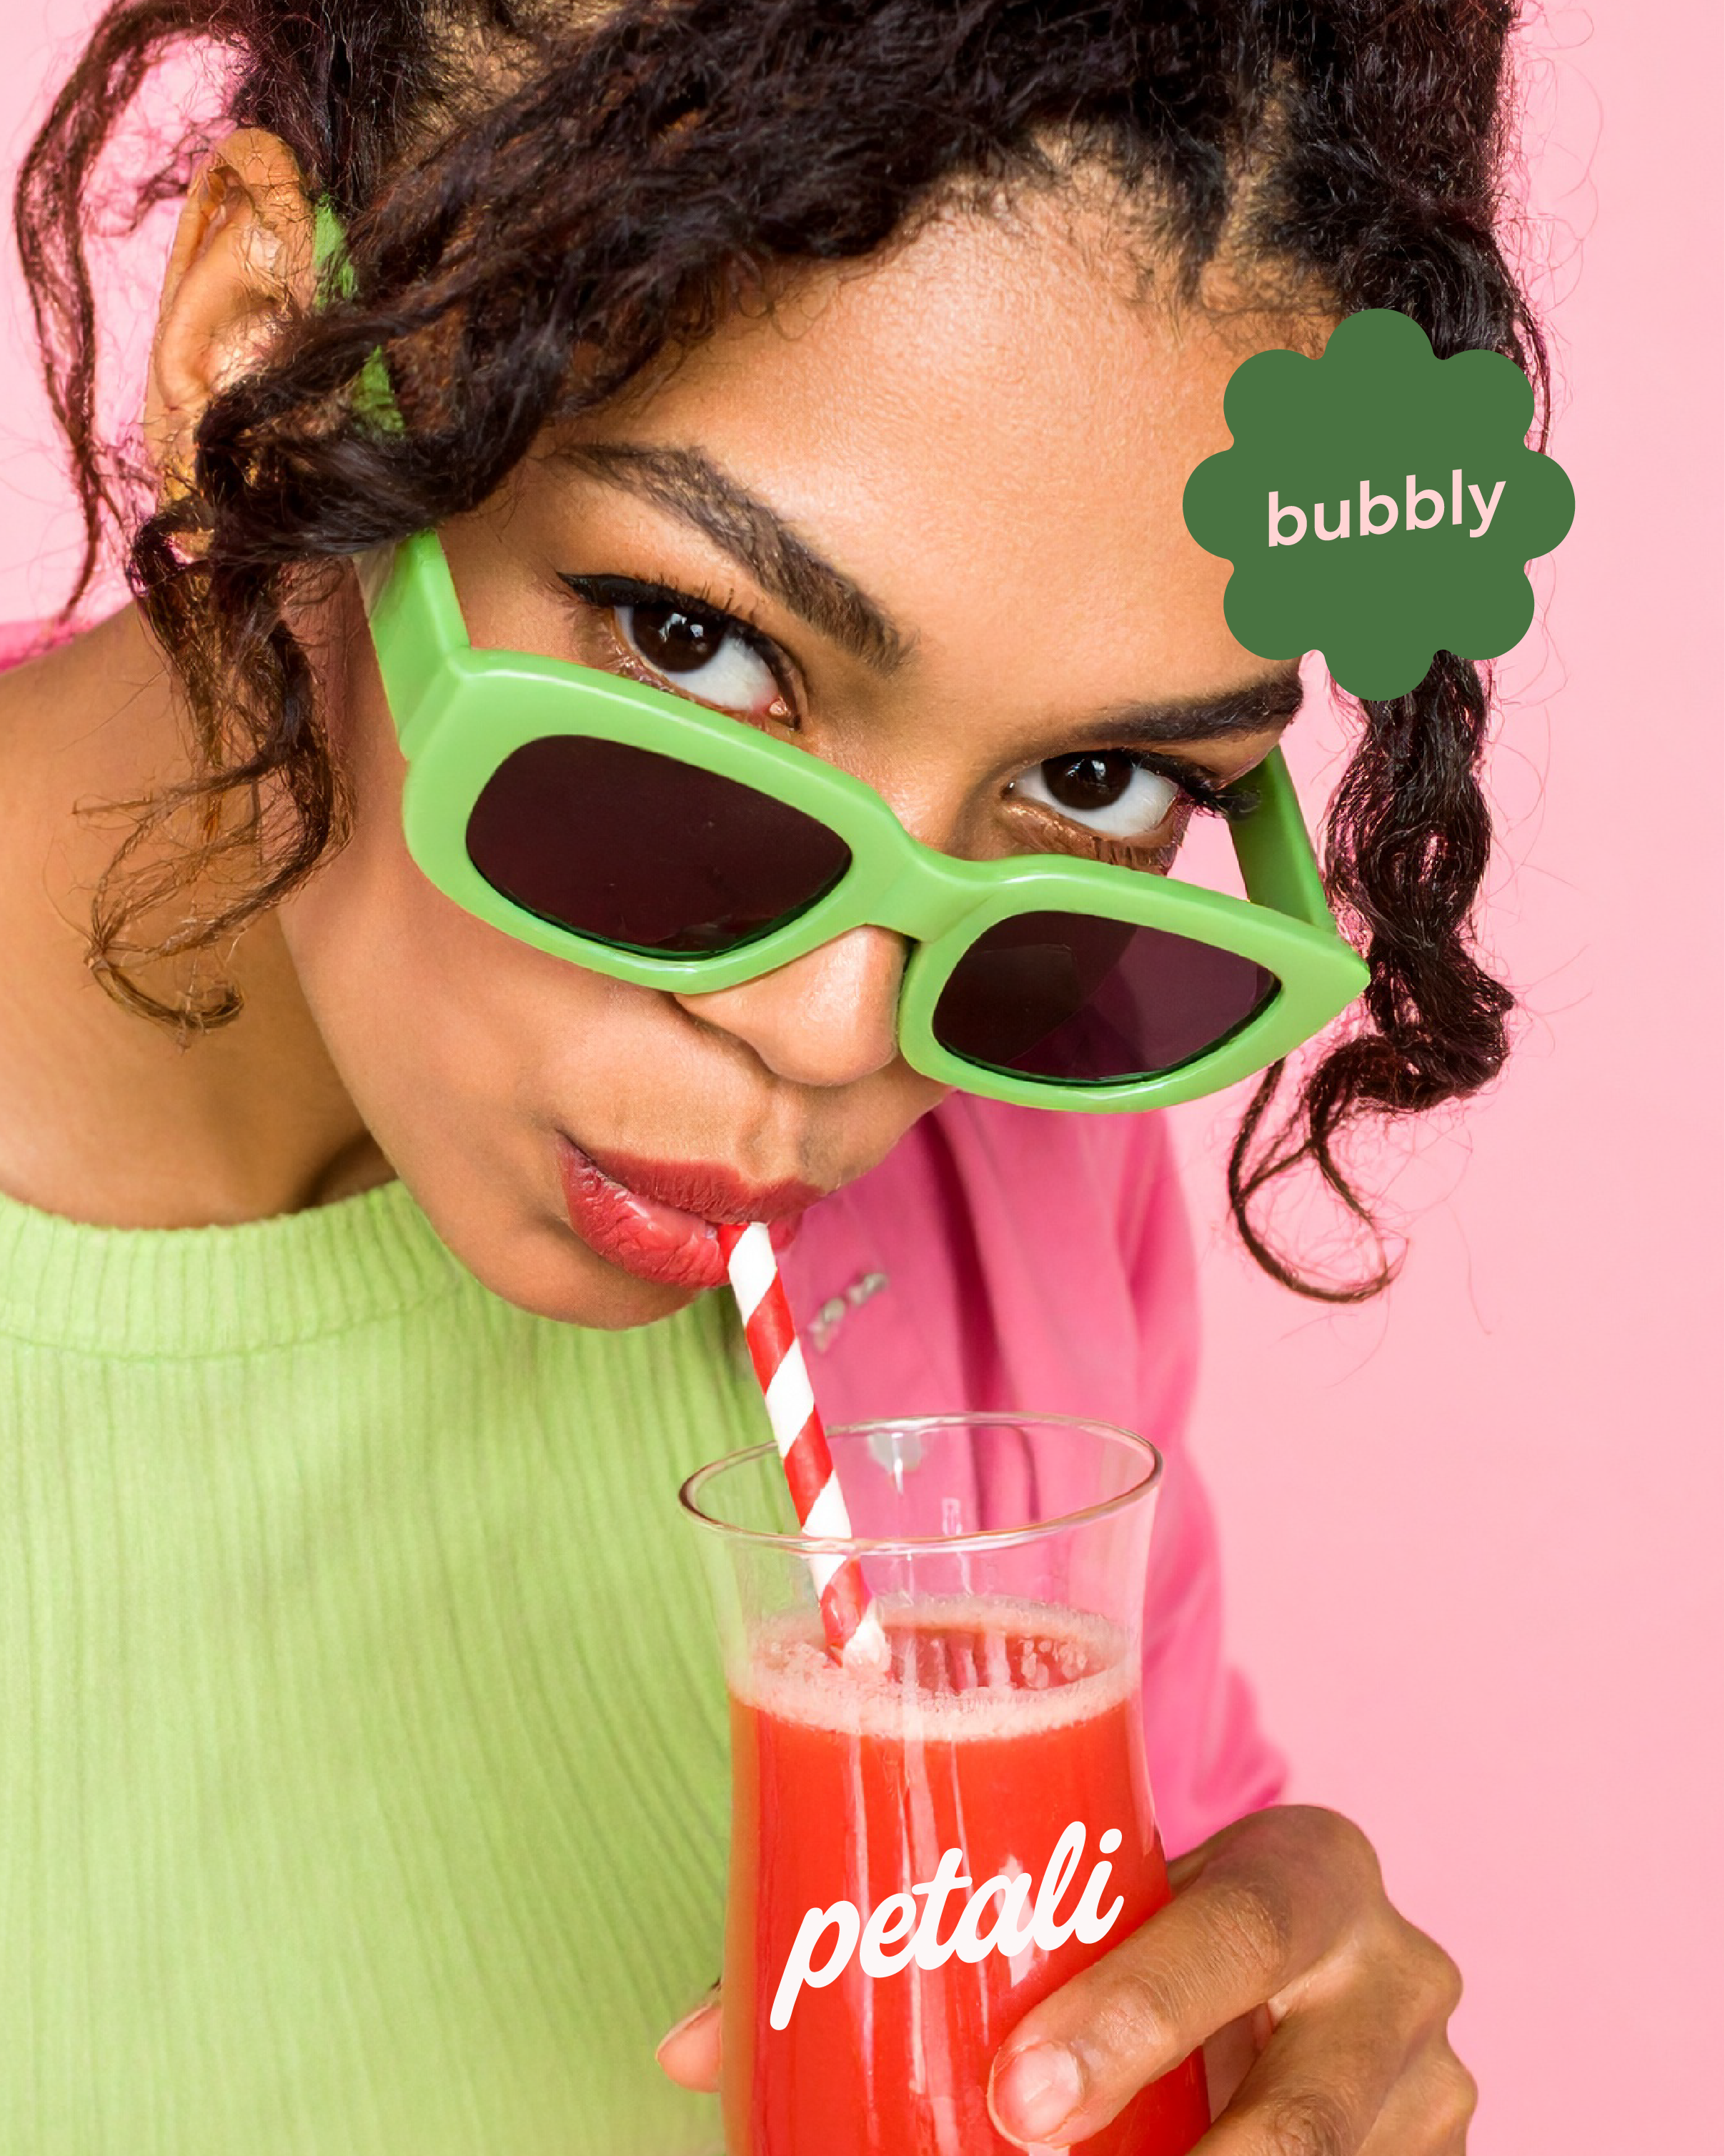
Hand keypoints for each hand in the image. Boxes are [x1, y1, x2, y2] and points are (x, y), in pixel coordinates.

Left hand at [656, 1805, 1475, 2154]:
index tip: (1017, 2096)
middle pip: (1313, 2107)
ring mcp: (1431, 2097)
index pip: (1239, 1929)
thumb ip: (927, 1944)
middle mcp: (1394, 1976)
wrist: (1309, 1949)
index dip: (1135, 2016)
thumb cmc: (1155, 1912)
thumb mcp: (1086, 1894)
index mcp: (1308, 1866)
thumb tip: (691, 2043)